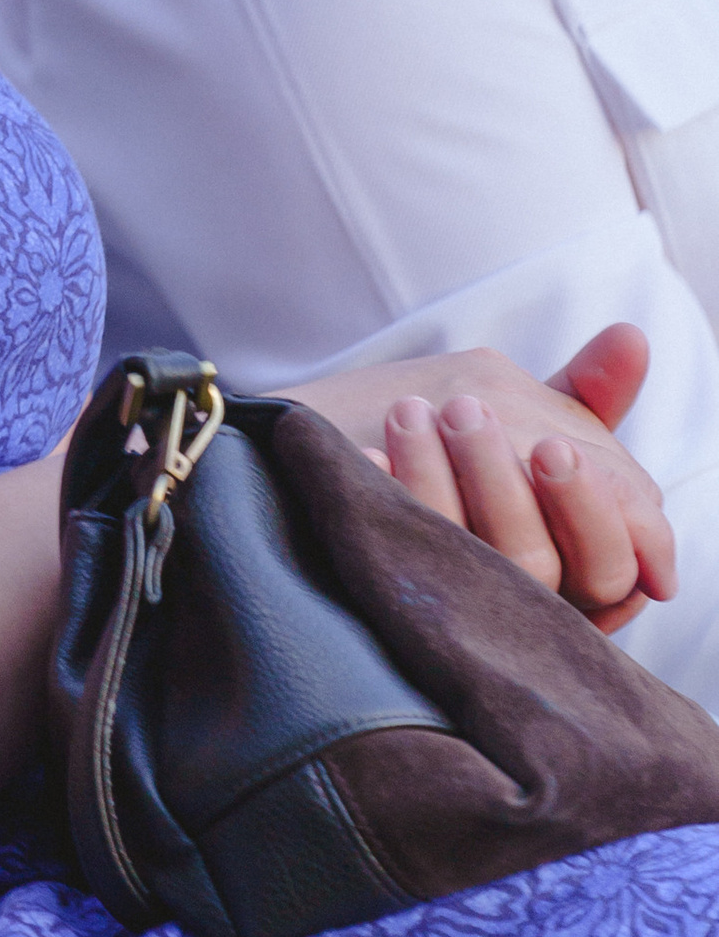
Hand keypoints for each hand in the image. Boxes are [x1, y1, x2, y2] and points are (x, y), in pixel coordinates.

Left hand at [291, 327, 673, 631]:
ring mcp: (451, 599)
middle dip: (511, 486)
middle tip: (471, 413)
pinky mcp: (387, 592)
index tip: (552, 445)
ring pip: (476, 564)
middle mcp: (516, 596)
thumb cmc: (433, 441)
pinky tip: (365, 450)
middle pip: (545, 563)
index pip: (617, 558)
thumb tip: (634, 337)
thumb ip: (585, 395)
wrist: (302, 460)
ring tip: (408, 409)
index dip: (596, 507)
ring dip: (444, 475)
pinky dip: (388, 493)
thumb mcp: (514, 412)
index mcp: (566, 558)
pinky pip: (400, 561)